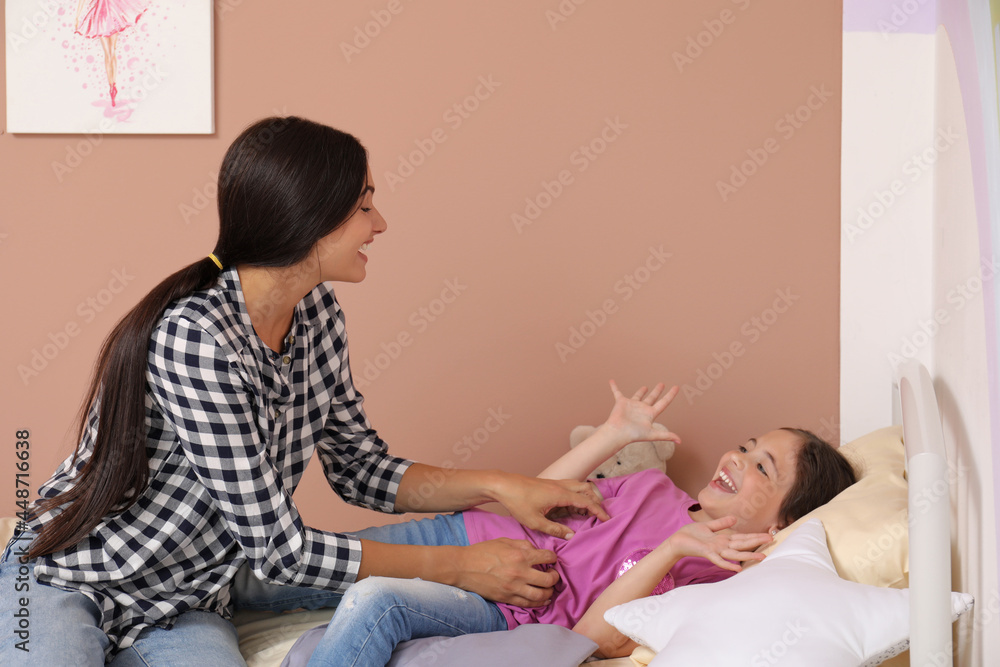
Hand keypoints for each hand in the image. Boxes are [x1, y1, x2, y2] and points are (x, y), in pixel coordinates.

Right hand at [455, 538, 559, 605]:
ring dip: (549, 592)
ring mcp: (514, 588)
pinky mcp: (507, 598)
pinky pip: (528, 604)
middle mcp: (520, 572)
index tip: (552, 559)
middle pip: (548, 579)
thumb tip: (536, 550)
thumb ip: (523, 544)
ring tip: (549, 588)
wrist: (463, 567)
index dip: (553, 557)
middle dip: (555, 577)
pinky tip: (542, 599)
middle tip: (553, 574)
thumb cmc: (482, 551)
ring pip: (541, 595)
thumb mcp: (504, 541)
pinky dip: (539, 603)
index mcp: (520, 555)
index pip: (547, 557)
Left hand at [493, 474, 608, 538]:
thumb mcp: (535, 521)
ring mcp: (556, 483)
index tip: (607, 520)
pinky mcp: (550, 484)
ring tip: (588, 513)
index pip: (587, 501)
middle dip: (597, 501)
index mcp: (560, 494)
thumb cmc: (517, 502)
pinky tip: (572, 507)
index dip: (599, 511)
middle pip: (587, 489)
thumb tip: (572, 536)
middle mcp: (561, 486)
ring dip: (587, 497)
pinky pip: (570, 488)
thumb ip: (555, 529)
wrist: (503, 485)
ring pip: (579, 486)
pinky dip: (577, 495)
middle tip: (600, 515)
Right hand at [604, 381, 681, 444]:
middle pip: (652, 398)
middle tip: (661, 384)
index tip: (676, 387)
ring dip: (641, 391)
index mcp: (650, 414)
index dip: (670, 395)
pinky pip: (617, 392)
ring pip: (638, 395)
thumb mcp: (652, 434)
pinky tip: (612, 381)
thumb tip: (680, 441)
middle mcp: (642, 409)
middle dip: (657, 391)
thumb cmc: (634, 435)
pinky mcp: (621, 402)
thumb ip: (666, 435)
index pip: (663, 403)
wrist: (618, 433)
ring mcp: (631, 405)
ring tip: (645, 387)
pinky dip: (614, 387)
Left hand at [665, 516, 771, 571]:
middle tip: (772, 540)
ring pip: (735, 553)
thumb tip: (735, 519)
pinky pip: (719, 560)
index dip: (755, 536)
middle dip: (757, 542)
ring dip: (748, 556)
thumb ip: (721, 524)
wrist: (676, 541)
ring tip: (762, 557)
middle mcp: (722, 546)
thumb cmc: (691, 535)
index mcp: (723, 539)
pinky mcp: (707, 553)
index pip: (742, 537)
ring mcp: (716, 551)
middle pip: (743, 544)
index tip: (768, 534)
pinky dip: (729, 564)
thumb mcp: (708, 526)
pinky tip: (738, 568)